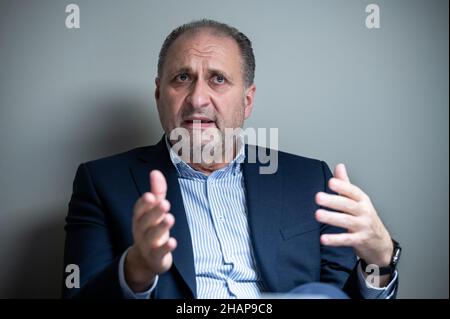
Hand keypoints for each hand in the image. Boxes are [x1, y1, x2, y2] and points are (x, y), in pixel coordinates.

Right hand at [125, 170, 176, 291]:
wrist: (146, 259)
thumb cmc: (152, 228)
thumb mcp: (154, 210)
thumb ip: (157, 191)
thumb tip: (155, 172)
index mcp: (140, 218)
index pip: (139, 209)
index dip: (144, 203)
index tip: (150, 195)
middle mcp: (141, 230)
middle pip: (146, 221)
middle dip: (154, 212)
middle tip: (164, 203)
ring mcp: (147, 244)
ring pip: (152, 236)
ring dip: (161, 227)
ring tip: (170, 218)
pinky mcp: (156, 257)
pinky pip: (159, 252)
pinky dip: (166, 247)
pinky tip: (172, 242)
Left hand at [314, 164, 392, 267]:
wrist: (380, 242)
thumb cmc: (365, 217)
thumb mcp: (358, 200)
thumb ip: (346, 184)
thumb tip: (339, 166)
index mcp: (362, 200)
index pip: (353, 191)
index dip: (342, 186)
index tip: (331, 182)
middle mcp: (364, 212)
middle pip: (348, 205)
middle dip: (333, 200)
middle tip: (318, 197)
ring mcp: (363, 226)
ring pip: (347, 221)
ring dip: (332, 218)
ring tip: (318, 214)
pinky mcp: (360, 240)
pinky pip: (347, 239)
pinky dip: (335, 239)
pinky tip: (323, 239)